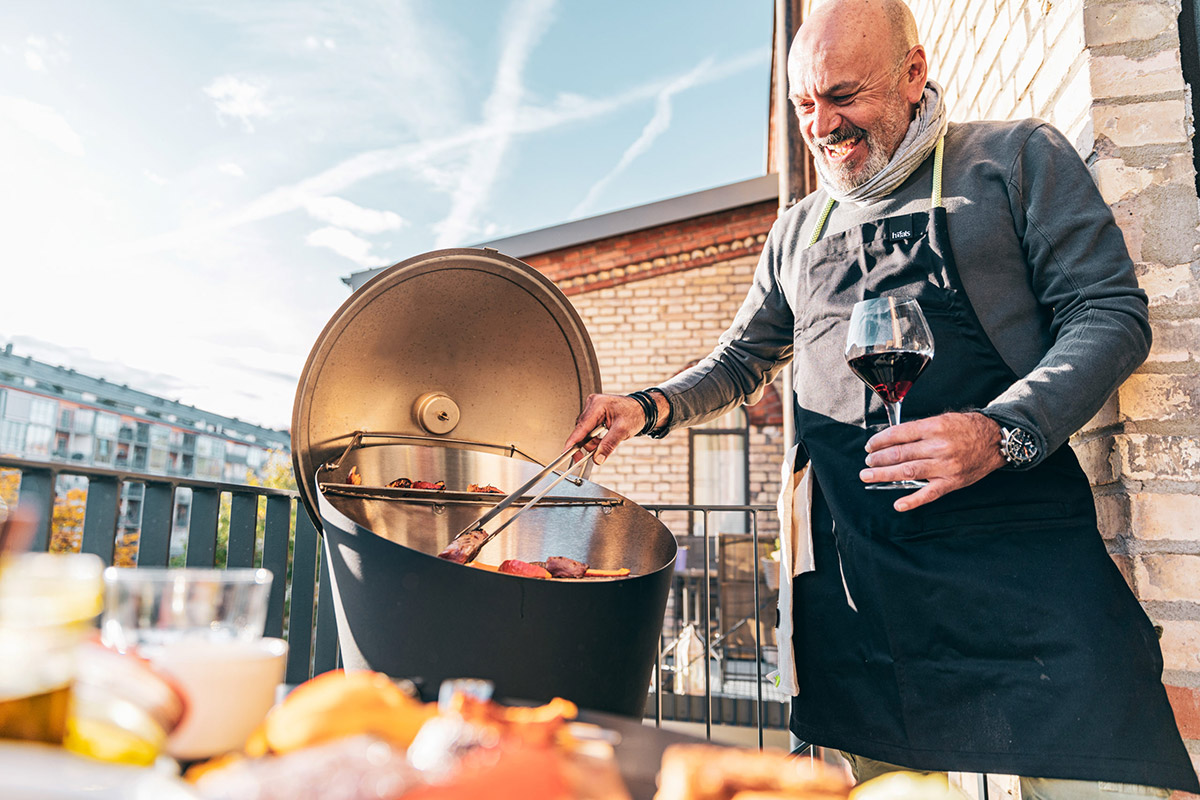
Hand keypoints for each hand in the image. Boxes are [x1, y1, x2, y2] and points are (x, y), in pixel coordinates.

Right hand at [565, 393, 647, 464]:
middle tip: (595, 454)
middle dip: (588, 444)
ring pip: (584, 432)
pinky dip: (595, 438)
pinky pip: (589, 429)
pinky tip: (603, 438)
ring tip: (605, 443)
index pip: (581, 427)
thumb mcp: (622, 431)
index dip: (572, 442)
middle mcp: (592, 405)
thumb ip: (608, 445)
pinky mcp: (594, 413)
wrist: (642, 410)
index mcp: (597, 405)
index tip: (565, 453)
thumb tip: (597, 458)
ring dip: (592, 442)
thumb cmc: (634, 414)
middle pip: (581, 431)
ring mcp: (592, 408)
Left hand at [860, 412, 1005, 511]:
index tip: (870, 446)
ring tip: (869, 475)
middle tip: (867, 462)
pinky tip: (898, 504)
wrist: (995, 439)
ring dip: (885, 475)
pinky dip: (913, 501)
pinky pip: (930, 494)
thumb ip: (919, 430)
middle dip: (878, 459)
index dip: (880, 441)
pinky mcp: (952, 482)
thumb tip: (892, 439)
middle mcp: (938, 446)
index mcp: (934, 427)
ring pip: (908, 472)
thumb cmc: (966, 428)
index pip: (899, 434)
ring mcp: (945, 466)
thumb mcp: (942, 420)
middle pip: (900, 454)